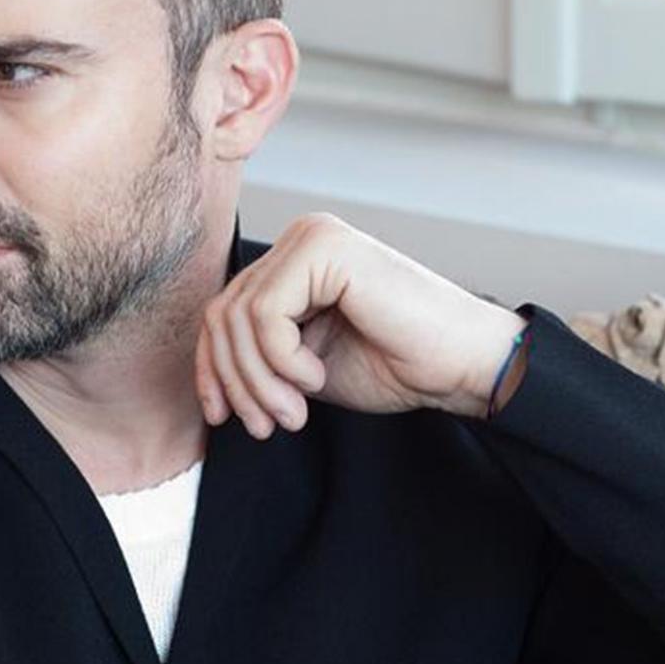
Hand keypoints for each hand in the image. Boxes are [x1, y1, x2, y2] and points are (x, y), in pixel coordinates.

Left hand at [195, 213, 528, 437]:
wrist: (459, 366)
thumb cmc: (393, 365)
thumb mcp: (302, 367)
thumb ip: (259, 357)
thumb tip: (206, 376)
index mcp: (293, 262)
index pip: (222, 311)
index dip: (211, 368)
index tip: (221, 417)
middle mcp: (298, 240)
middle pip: (222, 314)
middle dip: (236, 381)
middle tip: (267, 425)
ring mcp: (311, 238)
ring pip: (238, 318)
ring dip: (259, 381)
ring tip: (293, 412)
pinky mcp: (325, 249)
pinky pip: (266, 316)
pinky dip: (282, 361)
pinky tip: (315, 377)